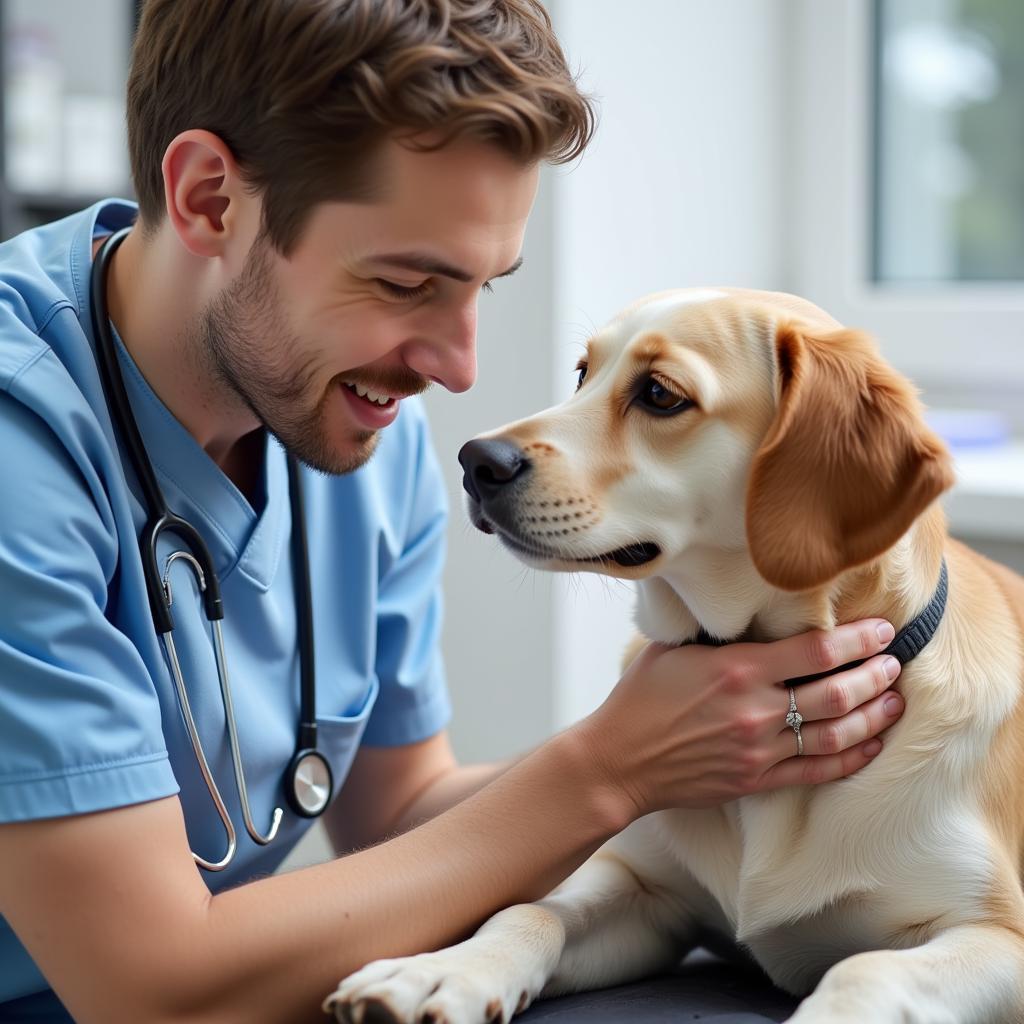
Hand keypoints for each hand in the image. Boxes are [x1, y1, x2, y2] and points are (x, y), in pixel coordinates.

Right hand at [576, 619, 902, 816]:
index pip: (816, 652)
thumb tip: (746, 608)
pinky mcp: (756, 780)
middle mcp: (754, 710)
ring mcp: (758, 750)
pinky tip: (871, 744)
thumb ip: (715, 632)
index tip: (880, 629)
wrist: (618, 760)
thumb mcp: (672, 648)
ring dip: (873, 716)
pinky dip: (851, 758)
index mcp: (736, 669)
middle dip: (875, 675)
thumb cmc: (639, 698)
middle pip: (837, 693)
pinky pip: (817, 771)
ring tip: (894, 700)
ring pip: (836, 734)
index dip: (858, 640)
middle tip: (894, 662)